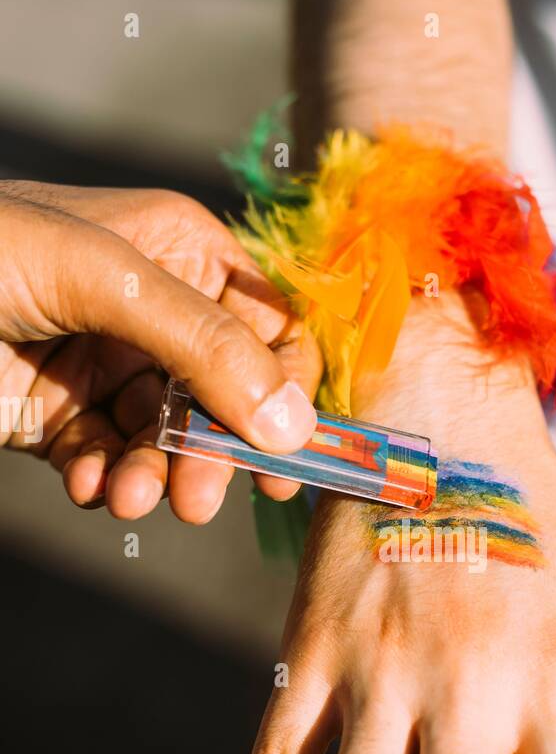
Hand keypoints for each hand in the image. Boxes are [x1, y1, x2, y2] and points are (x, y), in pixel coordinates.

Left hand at [0, 182, 318, 520]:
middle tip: (201, 498)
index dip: (289, 389)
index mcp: (182, 254)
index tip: (287, 452)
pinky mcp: (64, 419)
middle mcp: (157, 314)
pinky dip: (107, 482)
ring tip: (134, 500)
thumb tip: (293, 425)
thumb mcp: (107, 279)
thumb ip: (204, 347)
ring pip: (171, 442)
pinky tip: (88, 484)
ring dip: (159, 476)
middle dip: (215, 451)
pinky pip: (113, 463)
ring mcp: (109, 369)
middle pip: (227, 398)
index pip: (272, 328)